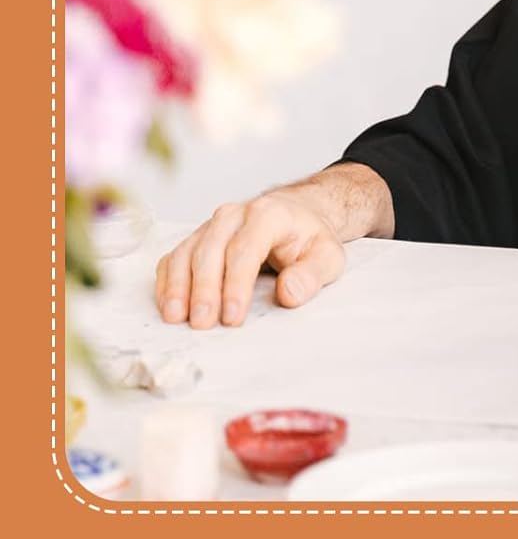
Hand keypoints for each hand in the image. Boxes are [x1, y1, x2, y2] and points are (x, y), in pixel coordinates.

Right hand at [155, 188, 345, 327]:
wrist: (297, 215)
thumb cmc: (309, 238)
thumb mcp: (327, 256)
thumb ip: (311, 274)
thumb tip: (288, 293)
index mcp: (269, 214)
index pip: (246, 248)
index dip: (237, 284)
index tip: (233, 316)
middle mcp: (235, 215)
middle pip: (211, 250)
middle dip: (205, 289)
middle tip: (203, 324)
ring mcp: (212, 225)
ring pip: (187, 253)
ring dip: (179, 287)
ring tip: (177, 318)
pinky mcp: (197, 238)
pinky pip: (174, 257)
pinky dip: (168, 282)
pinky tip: (169, 306)